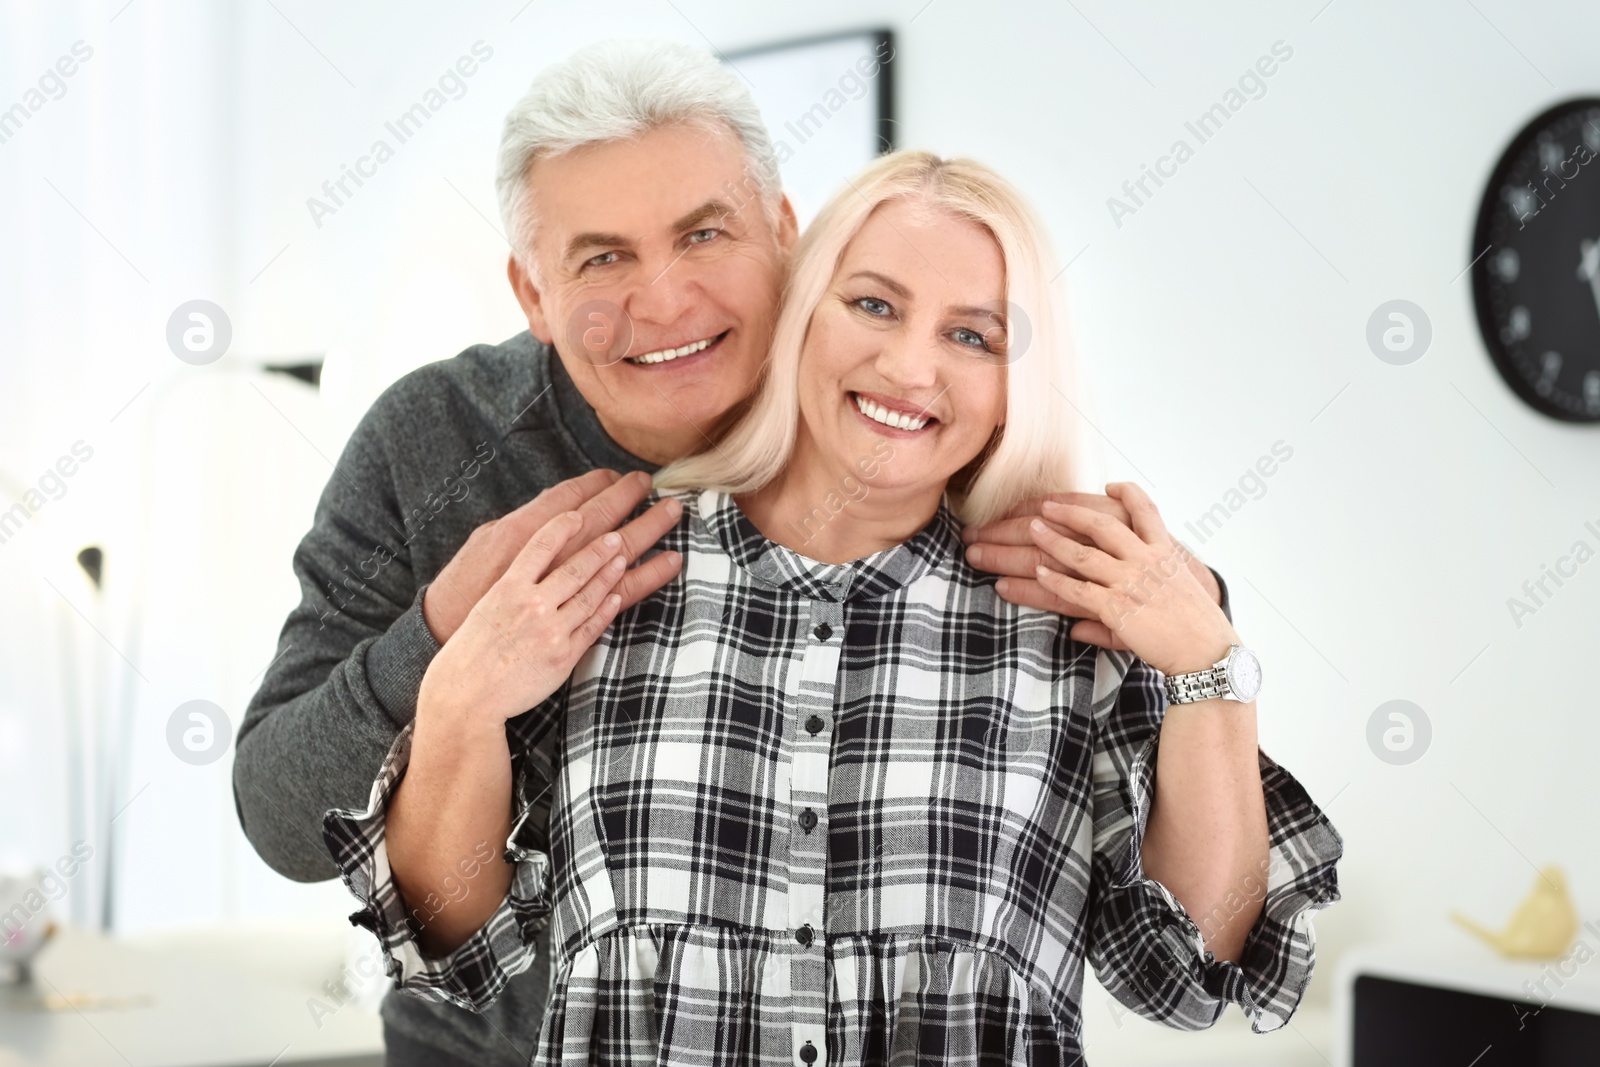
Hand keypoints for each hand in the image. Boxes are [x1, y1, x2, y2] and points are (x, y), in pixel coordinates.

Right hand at [419, 508, 679, 725]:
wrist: (467, 695)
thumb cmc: (471, 648)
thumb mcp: (484, 604)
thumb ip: (510, 579)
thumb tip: (532, 556)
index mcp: (507, 587)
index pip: (540, 545)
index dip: (562, 526)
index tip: (577, 514)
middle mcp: (531, 605)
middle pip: (575, 567)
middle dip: (601, 547)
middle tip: (616, 534)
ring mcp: (550, 631)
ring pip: (589, 595)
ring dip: (610, 573)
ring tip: (622, 557)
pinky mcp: (564, 656)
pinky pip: (592, 626)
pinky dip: (606, 608)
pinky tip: (615, 595)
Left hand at [1022, 482, 1234, 674]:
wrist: (1208, 652)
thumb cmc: (1198, 626)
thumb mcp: (1180, 591)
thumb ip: (1151, 582)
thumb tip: (1138, 571)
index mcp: (1165, 552)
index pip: (1146, 511)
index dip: (1127, 494)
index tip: (1110, 485)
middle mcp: (1146, 561)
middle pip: (1102, 526)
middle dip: (1071, 512)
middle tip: (1047, 506)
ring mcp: (1131, 583)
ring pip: (1083, 555)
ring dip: (1053, 541)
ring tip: (1033, 530)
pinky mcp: (1118, 608)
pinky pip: (1078, 591)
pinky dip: (1056, 581)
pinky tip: (1040, 575)